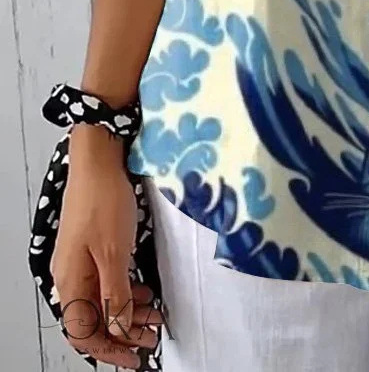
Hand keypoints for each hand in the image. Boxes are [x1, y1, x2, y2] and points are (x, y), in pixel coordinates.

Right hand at [50, 126, 162, 367]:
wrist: (100, 158)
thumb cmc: (104, 199)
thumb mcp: (115, 253)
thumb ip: (116, 295)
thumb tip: (119, 329)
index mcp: (71, 281)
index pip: (84, 334)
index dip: (110, 350)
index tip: (135, 357)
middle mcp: (71, 275)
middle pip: (93, 320)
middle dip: (123, 332)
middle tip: (151, 335)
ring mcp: (81, 260)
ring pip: (102, 300)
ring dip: (127, 312)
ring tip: (154, 313)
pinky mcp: (94, 246)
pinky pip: (107, 281)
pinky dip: (125, 291)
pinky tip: (143, 289)